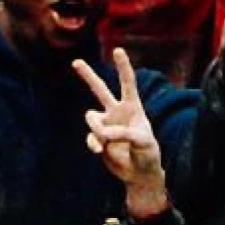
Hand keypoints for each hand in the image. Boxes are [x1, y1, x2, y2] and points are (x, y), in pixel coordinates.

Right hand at [75, 48, 167, 216]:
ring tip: (104, 139)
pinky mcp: (98, 140)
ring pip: (90, 117)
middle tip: (76, 61)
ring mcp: (106, 125)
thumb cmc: (148, 154)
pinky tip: (100, 150)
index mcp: (133, 107)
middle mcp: (117, 112)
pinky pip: (91, 137)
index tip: (118, 50)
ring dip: (96, 127)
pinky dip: (94, 143)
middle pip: (100, 89)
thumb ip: (123, 133)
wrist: (139, 174)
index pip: (128, 83)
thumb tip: (101, 132)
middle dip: (88, 75)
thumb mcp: (143, 142)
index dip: (123, 66)